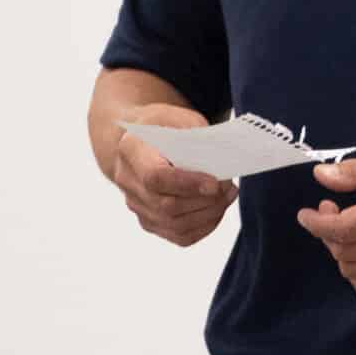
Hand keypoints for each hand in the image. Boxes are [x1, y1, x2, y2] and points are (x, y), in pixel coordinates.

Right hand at [109, 104, 238, 246]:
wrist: (142, 142)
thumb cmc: (165, 126)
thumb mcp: (181, 118)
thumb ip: (199, 137)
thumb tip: (222, 163)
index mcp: (131, 149)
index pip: (154, 177)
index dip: (187, 184)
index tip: (215, 183)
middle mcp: (127, 180)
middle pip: (167, 206)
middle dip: (205, 200)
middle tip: (228, 186)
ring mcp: (136, 205)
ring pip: (176, 225)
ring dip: (209, 214)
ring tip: (227, 195)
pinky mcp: (149, 221)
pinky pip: (180, 236)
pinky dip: (205, 226)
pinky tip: (218, 209)